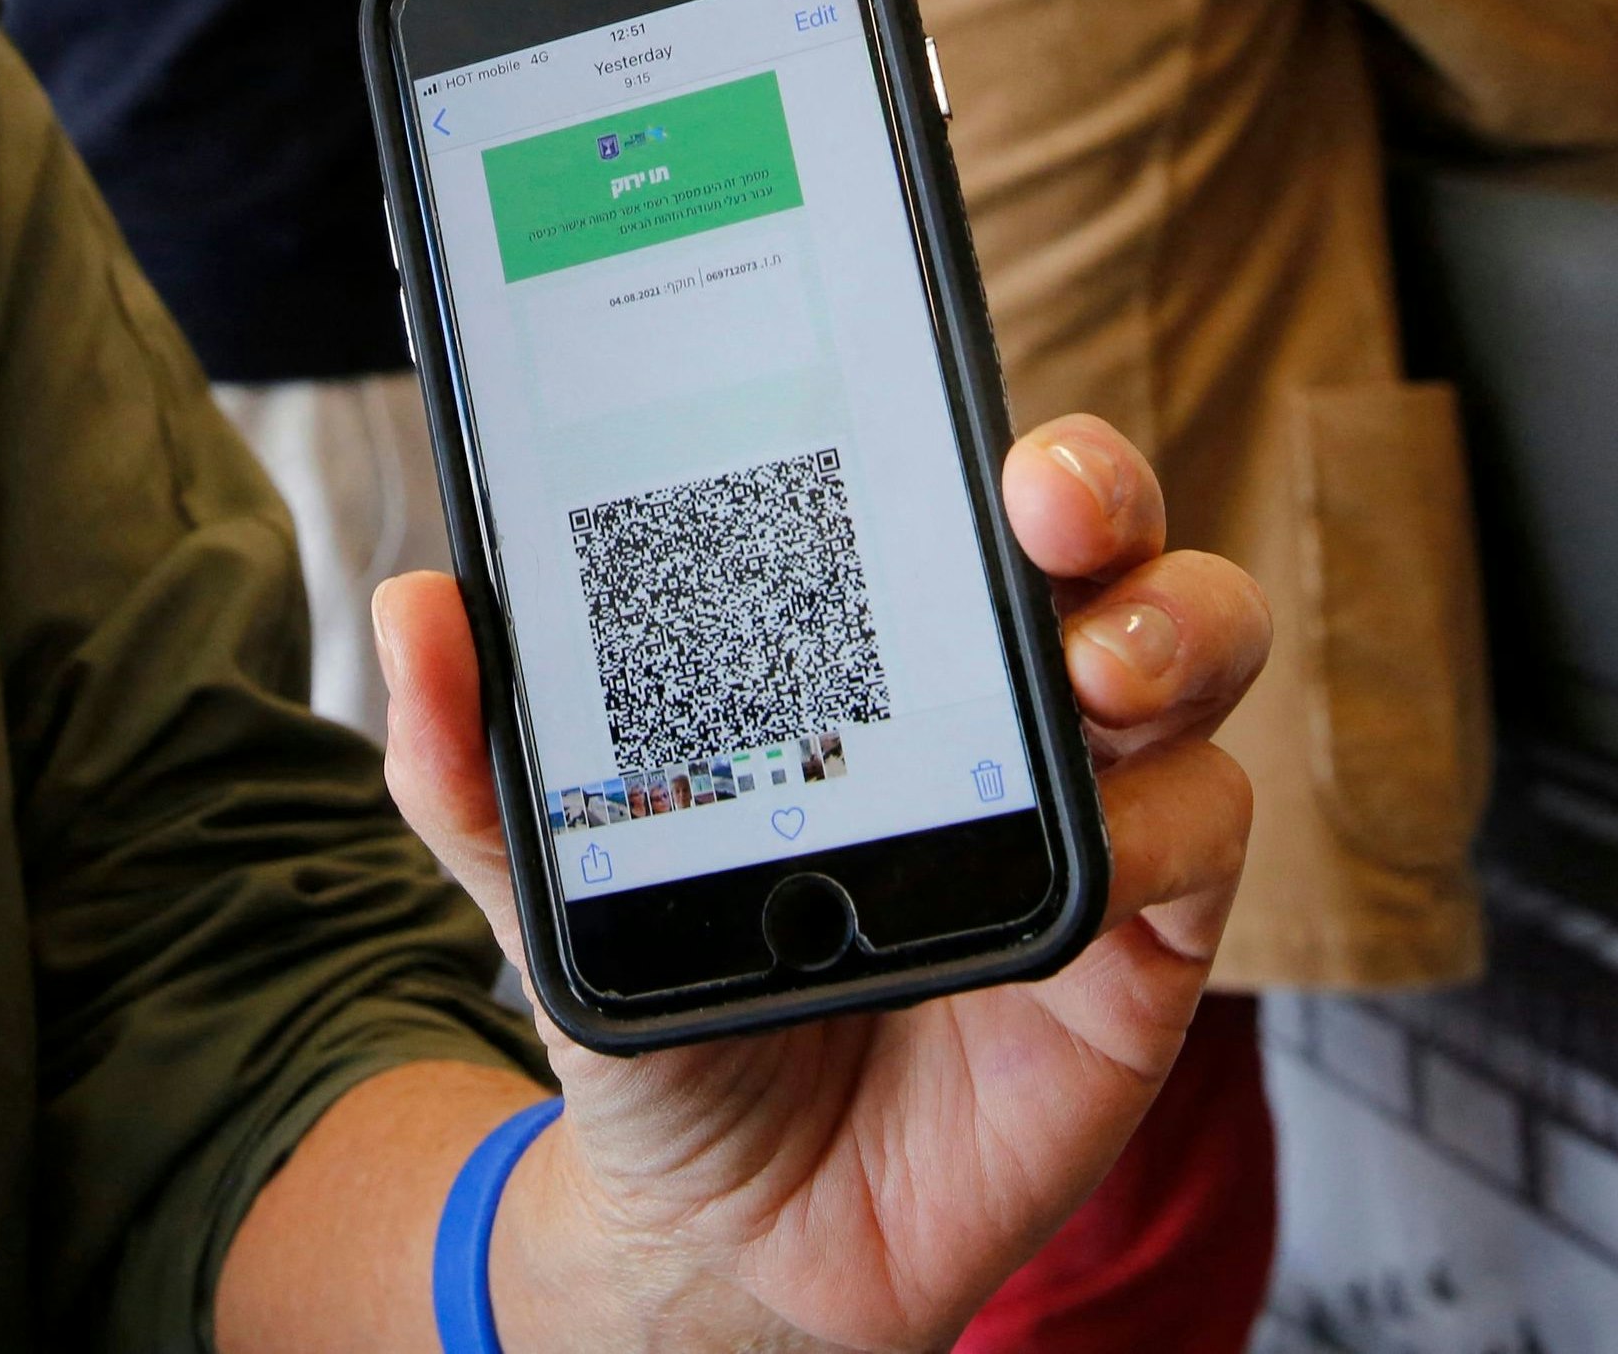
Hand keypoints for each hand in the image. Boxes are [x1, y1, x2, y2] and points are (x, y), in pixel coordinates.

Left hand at [377, 413, 1266, 1351]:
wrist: (721, 1227)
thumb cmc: (674, 1013)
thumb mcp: (553, 887)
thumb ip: (475, 762)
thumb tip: (413, 606)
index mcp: (874, 652)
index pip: (941, 492)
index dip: (961, 422)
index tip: (929, 391)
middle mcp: (1001, 701)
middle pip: (1103, 539)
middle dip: (1094, 485)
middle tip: (1040, 506)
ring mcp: (1086, 809)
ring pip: (1194, 652)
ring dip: (1170, 626)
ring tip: (1096, 667)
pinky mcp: (1140, 939)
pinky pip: (1204, 834)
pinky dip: (1159, 827)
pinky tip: (1090, 856)